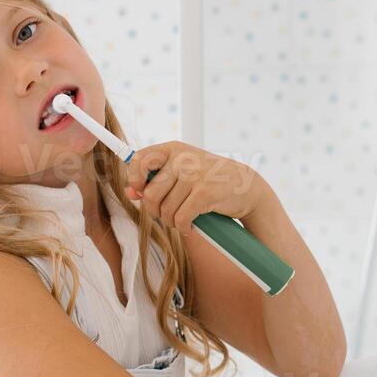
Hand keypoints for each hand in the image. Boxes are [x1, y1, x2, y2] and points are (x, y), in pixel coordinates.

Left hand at [124, 141, 268, 235]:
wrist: (246, 186)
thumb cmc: (209, 180)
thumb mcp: (182, 171)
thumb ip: (155, 179)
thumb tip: (130, 192)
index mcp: (173, 149)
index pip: (139, 160)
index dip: (134, 180)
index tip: (140, 192)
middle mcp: (182, 158)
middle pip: (150, 194)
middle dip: (155, 211)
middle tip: (168, 213)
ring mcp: (194, 174)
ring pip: (165, 210)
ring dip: (171, 221)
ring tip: (182, 219)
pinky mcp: (204, 192)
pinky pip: (181, 219)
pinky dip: (183, 228)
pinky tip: (190, 226)